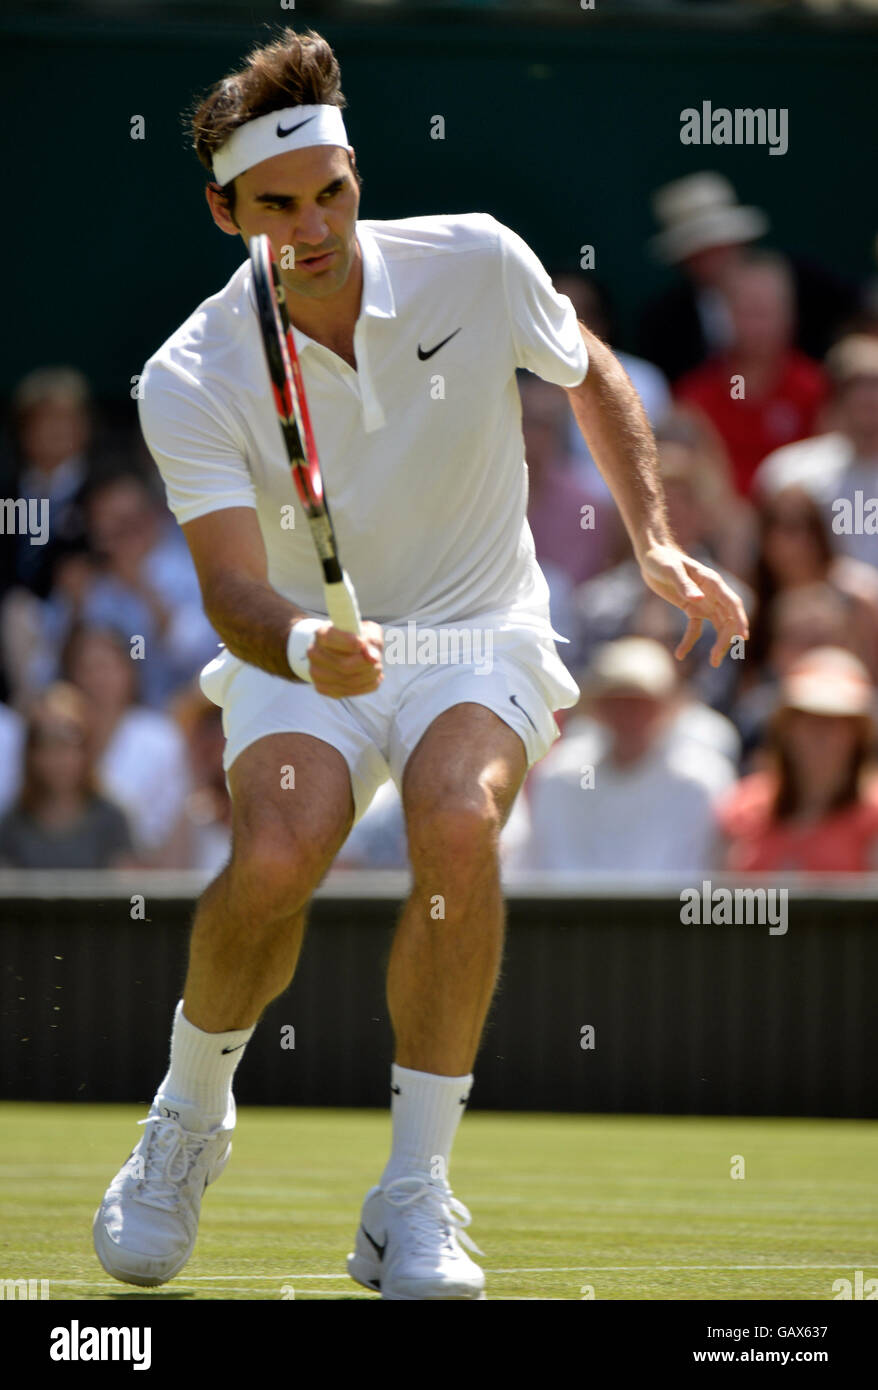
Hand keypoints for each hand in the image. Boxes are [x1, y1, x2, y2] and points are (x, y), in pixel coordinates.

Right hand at [308, 620, 383, 697]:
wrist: (344, 650)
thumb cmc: (358, 637)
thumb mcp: (368, 631)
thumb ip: (372, 641)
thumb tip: (372, 658)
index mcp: (322, 634)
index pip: (331, 639)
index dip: (348, 642)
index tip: (362, 643)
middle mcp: (314, 653)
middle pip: (344, 666)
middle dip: (367, 665)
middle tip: (378, 661)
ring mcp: (316, 673)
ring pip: (348, 681)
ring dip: (370, 676)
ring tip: (377, 668)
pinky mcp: (322, 688)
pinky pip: (349, 691)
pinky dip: (367, 686)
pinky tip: (371, 678)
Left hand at [638, 543, 748, 666]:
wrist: (651, 556)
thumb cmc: (661, 559)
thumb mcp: (670, 571)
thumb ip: (684, 585)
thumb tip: (699, 600)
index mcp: (712, 582)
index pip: (732, 604)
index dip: (739, 620)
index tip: (742, 638)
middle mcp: (712, 593)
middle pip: (728, 619)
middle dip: (726, 639)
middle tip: (716, 659)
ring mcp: (704, 601)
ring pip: (719, 626)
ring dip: (718, 643)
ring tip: (713, 663)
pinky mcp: (692, 608)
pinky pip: (696, 628)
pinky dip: (690, 641)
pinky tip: (680, 654)